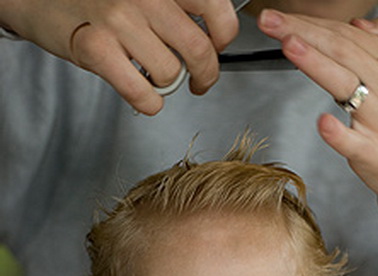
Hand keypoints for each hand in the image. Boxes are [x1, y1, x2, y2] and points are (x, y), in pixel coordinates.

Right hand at [0, 0, 238, 114]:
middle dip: (206, 75)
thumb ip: (173, 6)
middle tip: (199, 82)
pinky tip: (143, 97)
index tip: (216, 48)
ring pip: (170, 73)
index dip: (222, 38)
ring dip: (167, 86)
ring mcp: (118, 18)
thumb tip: (213, 38)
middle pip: (199, 49)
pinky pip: (142, 93)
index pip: (215, 9)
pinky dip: (148, 103)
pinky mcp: (95, 47)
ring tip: (152, 78)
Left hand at [259, 10, 377, 213]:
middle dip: (304, 33)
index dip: (312, 23)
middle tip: (272, 22)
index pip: (347, 35)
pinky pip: (352, 142)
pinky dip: (337, 132)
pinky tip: (322, 122)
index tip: (280, 17)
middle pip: (342, 52)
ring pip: (346, 86)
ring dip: (316, 64)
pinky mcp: (374, 153)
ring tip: (289, 45)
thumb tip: (356, 24)